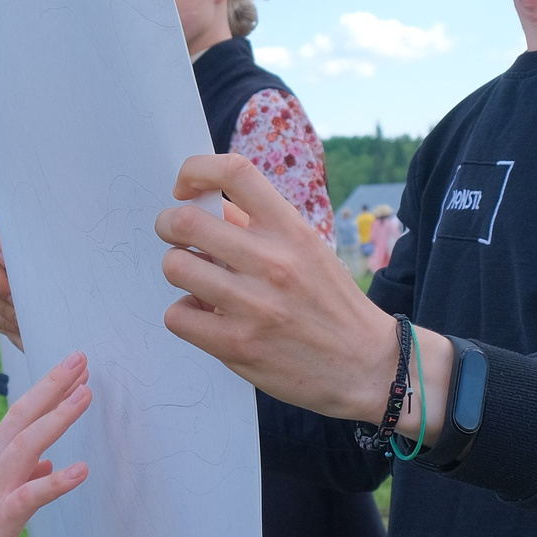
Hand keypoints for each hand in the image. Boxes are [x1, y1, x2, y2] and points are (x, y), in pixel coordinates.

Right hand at [0, 353, 92, 536]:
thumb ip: (17, 482)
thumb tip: (47, 466)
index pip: (21, 416)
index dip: (49, 391)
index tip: (73, 370)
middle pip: (25, 415)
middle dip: (55, 385)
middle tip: (81, 357)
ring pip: (30, 443)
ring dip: (60, 416)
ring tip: (86, 393)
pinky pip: (32, 497)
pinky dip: (58, 482)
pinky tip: (82, 470)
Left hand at [155, 153, 400, 422]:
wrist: (367, 366)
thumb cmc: (332, 304)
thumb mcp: (308, 250)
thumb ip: (261, 227)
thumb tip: (211, 207)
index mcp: (291, 230)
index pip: (234, 172)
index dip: (196, 170)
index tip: (185, 188)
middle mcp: (273, 263)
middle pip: (186, 221)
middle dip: (169, 225)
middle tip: (176, 236)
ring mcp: (253, 306)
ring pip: (175, 266)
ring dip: (177, 269)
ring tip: (196, 279)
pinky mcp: (237, 346)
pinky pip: (178, 315)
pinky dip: (184, 313)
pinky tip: (205, 316)